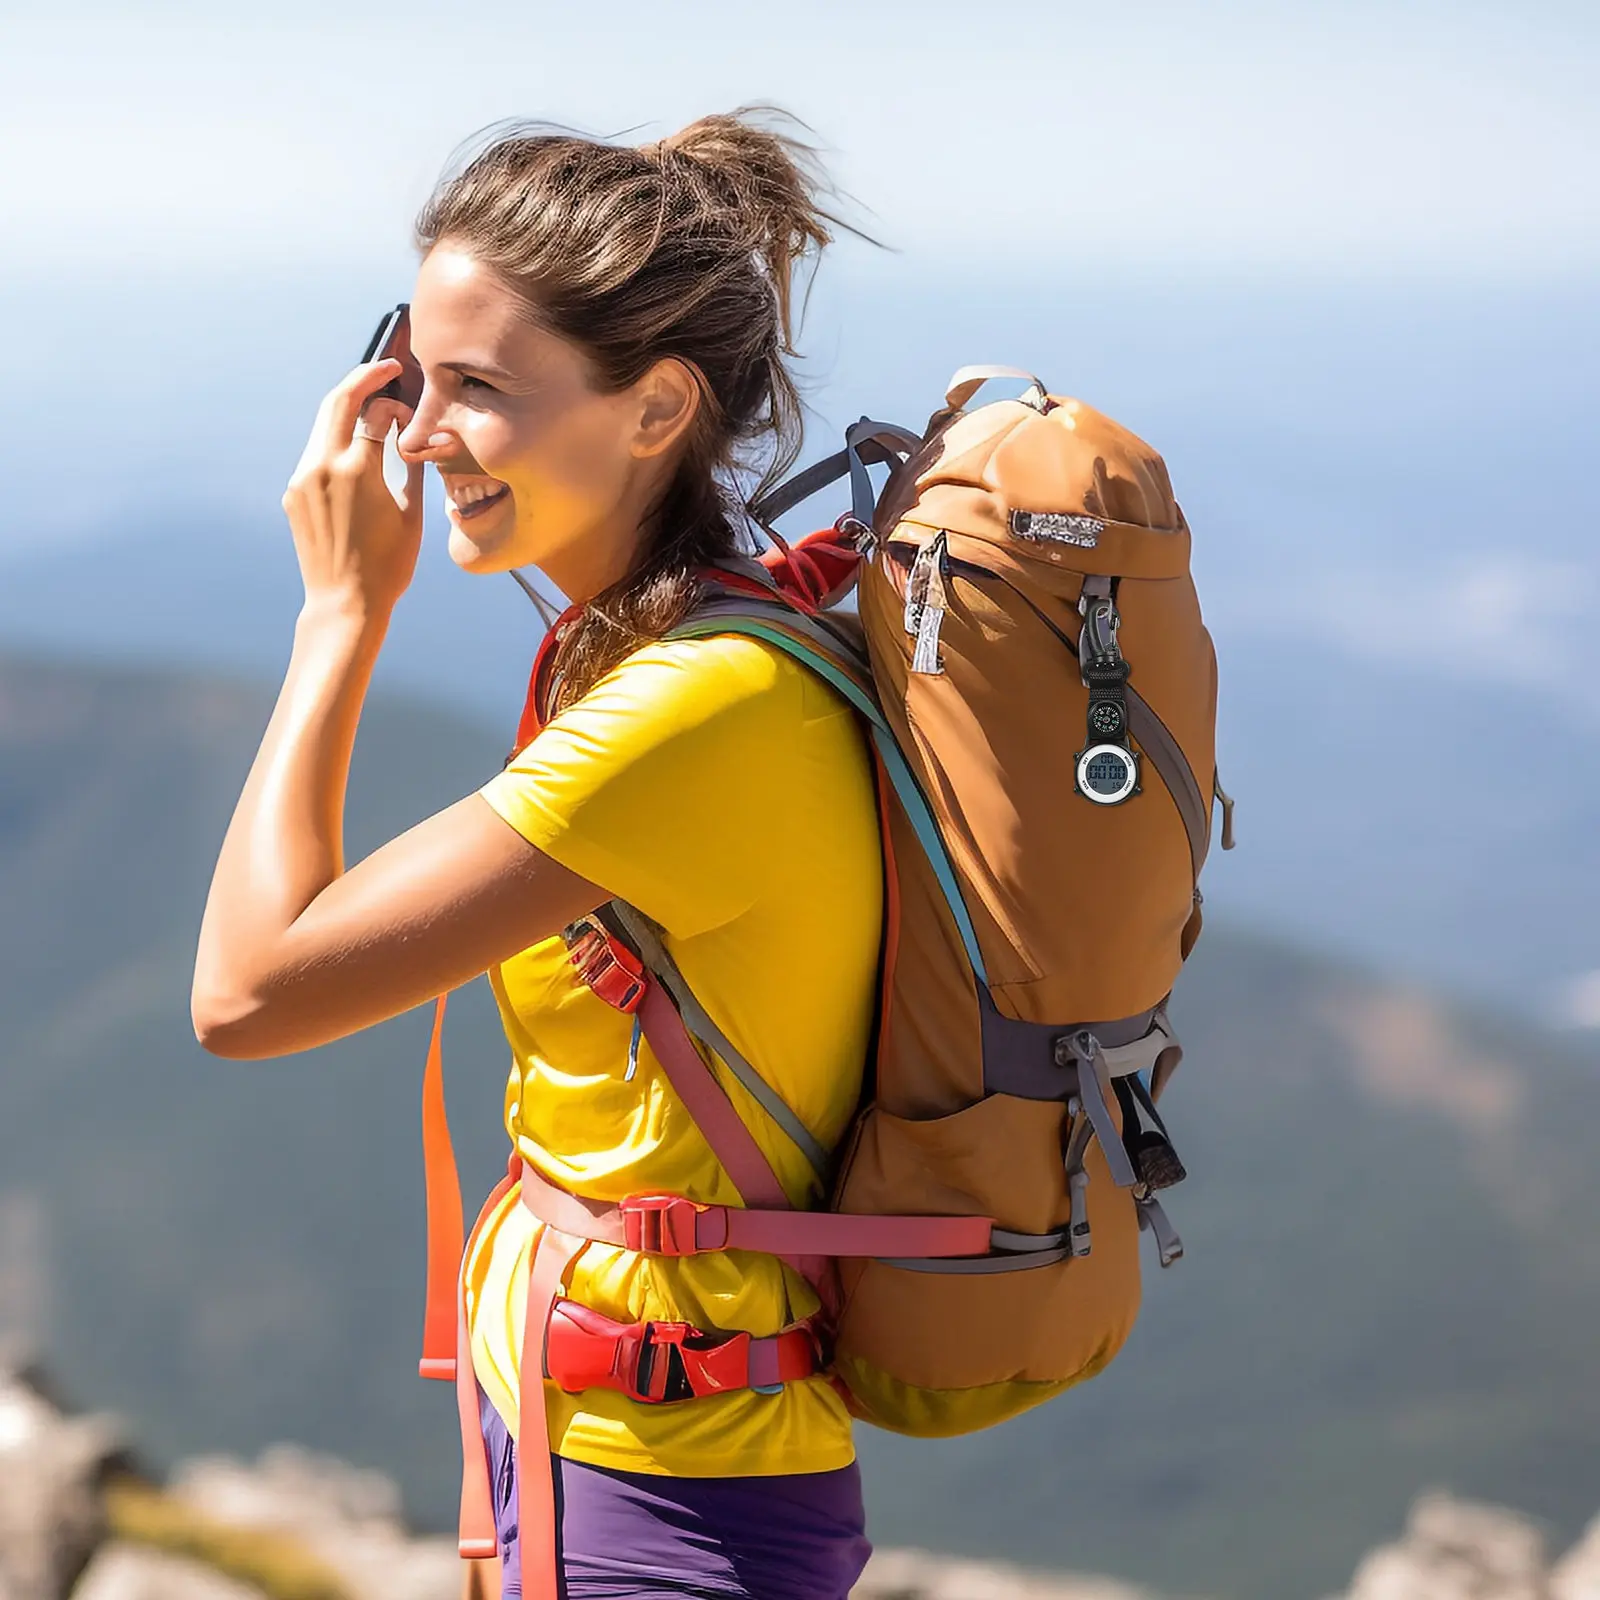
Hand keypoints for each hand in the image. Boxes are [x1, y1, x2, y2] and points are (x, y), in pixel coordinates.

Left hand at [281, 359, 426, 618]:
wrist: (344, 604)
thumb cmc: (387, 566)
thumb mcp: (411, 513)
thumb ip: (407, 464)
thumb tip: (404, 433)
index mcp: (356, 470)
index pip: (374, 413)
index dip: (394, 405)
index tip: (409, 411)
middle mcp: (322, 467)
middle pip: (337, 402)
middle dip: (361, 379)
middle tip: (384, 369)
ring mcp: (302, 480)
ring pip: (323, 427)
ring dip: (347, 413)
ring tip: (372, 415)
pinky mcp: (293, 495)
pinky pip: (315, 455)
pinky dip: (336, 444)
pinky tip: (355, 457)